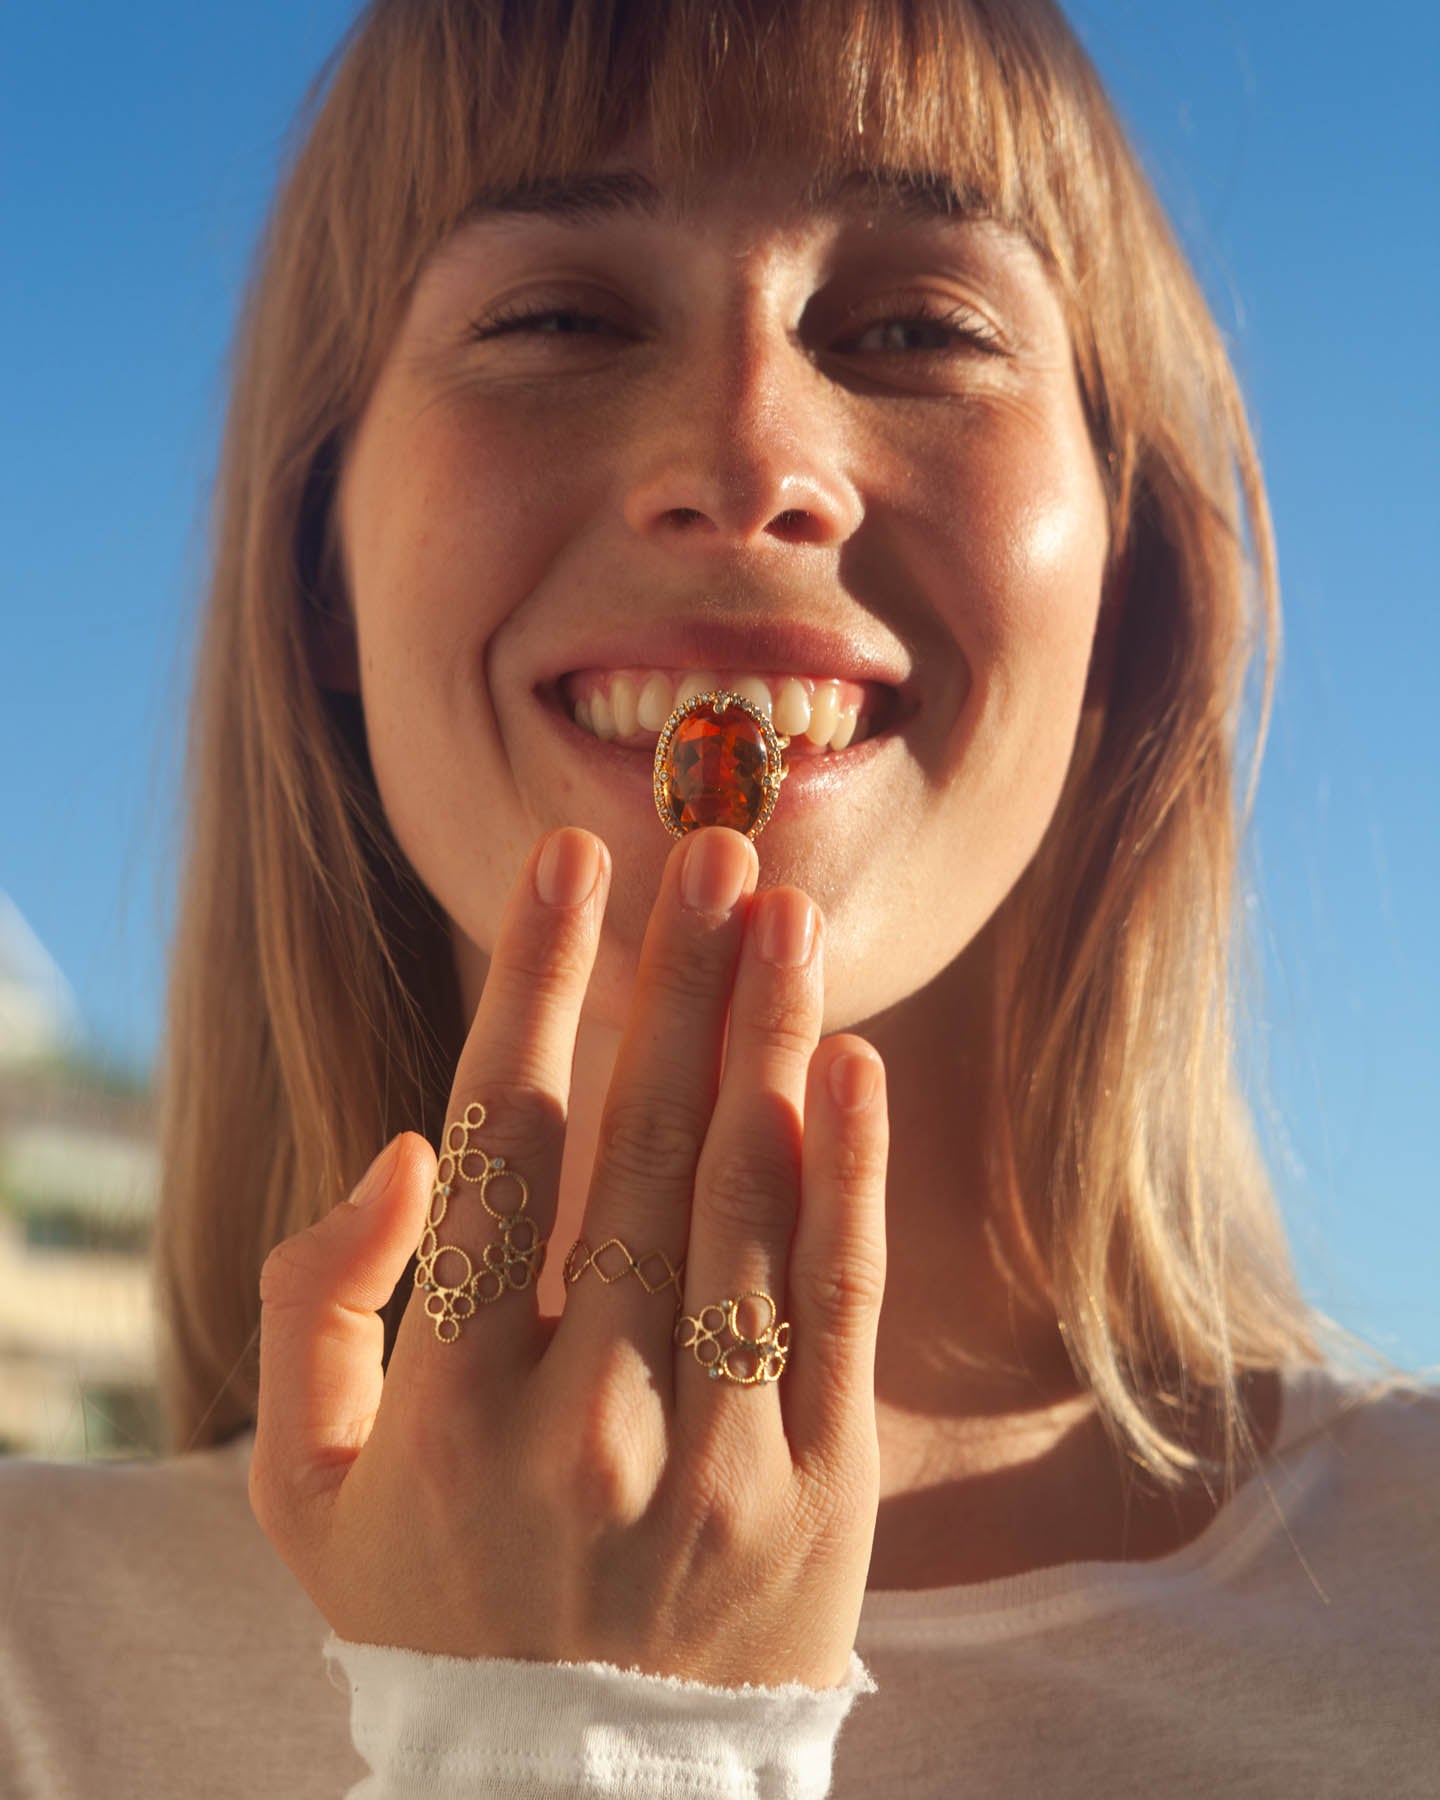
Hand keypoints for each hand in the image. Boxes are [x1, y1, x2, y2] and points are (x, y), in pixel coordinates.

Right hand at [249, 824, 887, 1688]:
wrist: (585, 1798)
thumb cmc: (433, 1610)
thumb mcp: (305, 1492)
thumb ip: (316, 1313)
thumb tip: (409, 1152)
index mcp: (448, 1408)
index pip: (505, 1147)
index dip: (538, 985)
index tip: (572, 864)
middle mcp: (586, 1421)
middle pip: (642, 1145)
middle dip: (676, 975)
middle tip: (708, 845)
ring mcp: (718, 1457)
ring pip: (750, 1200)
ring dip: (766, 1034)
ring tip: (782, 909)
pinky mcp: (823, 1490)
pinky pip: (843, 1299)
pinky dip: (851, 1169)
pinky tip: (847, 1061)